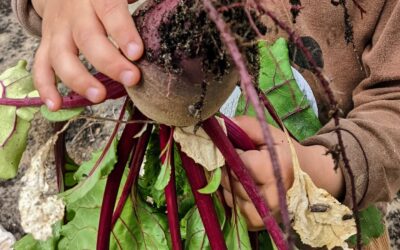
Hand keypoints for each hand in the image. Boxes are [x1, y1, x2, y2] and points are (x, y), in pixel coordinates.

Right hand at [31, 0, 142, 109]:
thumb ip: (132, 2)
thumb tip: (163, 16)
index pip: (110, 11)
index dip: (123, 32)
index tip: (136, 53)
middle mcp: (74, 14)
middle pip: (88, 38)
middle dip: (109, 62)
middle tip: (131, 79)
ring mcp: (57, 30)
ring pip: (61, 55)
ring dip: (79, 79)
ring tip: (99, 97)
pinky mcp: (46, 45)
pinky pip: (41, 67)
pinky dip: (46, 87)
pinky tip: (55, 105)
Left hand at [221, 116, 343, 230]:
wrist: (304, 177)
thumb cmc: (283, 153)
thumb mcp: (268, 133)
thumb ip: (244, 126)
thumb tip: (218, 125)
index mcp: (275, 172)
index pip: (237, 162)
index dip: (232, 153)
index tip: (238, 148)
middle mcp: (271, 198)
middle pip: (229, 180)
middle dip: (225, 168)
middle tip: (235, 160)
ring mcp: (263, 215)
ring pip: (226, 195)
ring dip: (226, 183)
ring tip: (241, 174)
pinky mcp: (255, 224)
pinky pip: (230, 207)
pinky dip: (230, 196)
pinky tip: (242, 188)